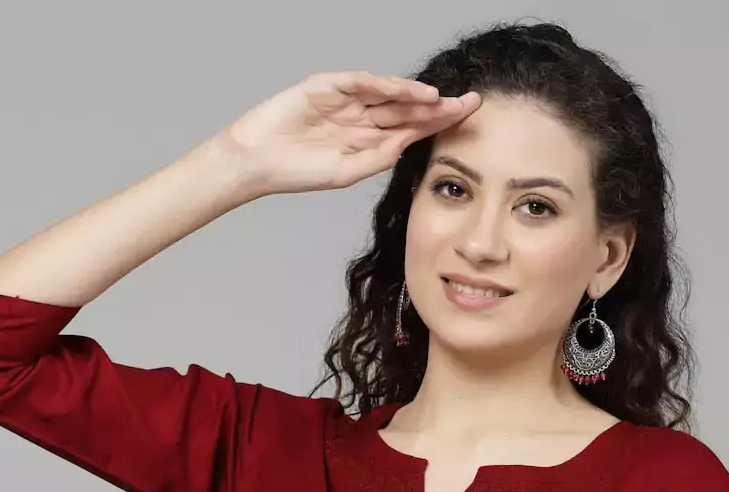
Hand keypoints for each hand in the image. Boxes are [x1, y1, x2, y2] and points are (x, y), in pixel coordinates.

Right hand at [223, 71, 480, 195]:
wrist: (258, 161)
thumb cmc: (297, 172)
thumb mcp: (345, 172)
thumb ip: (377, 157)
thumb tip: (408, 144)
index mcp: (367, 140)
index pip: (410, 129)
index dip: (438, 123)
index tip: (466, 120)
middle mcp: (361, 117)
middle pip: (406, 108)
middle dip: (437, 106)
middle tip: (469, 103)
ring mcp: (345, 100)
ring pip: (388, 93)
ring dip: (415, 95)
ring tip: (442, 100)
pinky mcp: (326, 86)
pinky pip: (360, 82)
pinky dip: (384, 84)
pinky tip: (406, 90)